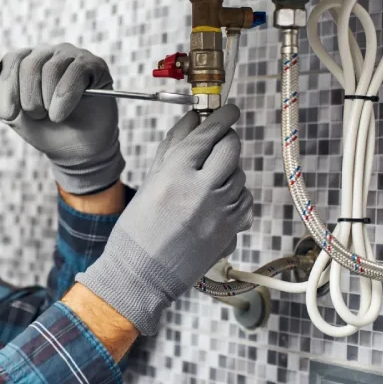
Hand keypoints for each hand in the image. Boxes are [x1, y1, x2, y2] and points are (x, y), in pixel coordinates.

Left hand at [0, 43, 124, 194]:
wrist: (76, 150)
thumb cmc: (44, 129)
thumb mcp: (12, 114)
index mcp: (26, 61)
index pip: (10, 60)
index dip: (6, 90)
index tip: (10, 115)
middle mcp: (48, 53)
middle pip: (29, 64)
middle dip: (28, 99)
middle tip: (37, 116)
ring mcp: (72, 56)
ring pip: (51, 69)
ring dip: (48, 102)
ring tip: (53, 116)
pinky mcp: (93, 65)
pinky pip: (75, 73)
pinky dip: (65, 99)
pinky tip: (62, 114)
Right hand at [76, 104, 253, 334]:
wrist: (142, 274)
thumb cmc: (137, 228)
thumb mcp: (150, 181)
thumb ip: (173, 146)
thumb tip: (192, 118)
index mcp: (175, 175)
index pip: (207, 134)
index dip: (221, 117)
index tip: (229, 109)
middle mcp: (201, 191)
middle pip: (231, 149)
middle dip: (228, 139)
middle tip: (220, 139)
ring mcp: (219, 213)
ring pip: (240, 175)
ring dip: (229, 170)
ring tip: (209, 179)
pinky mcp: (231, 232)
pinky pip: (244, 201)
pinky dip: (235, 195)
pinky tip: (216, 201)